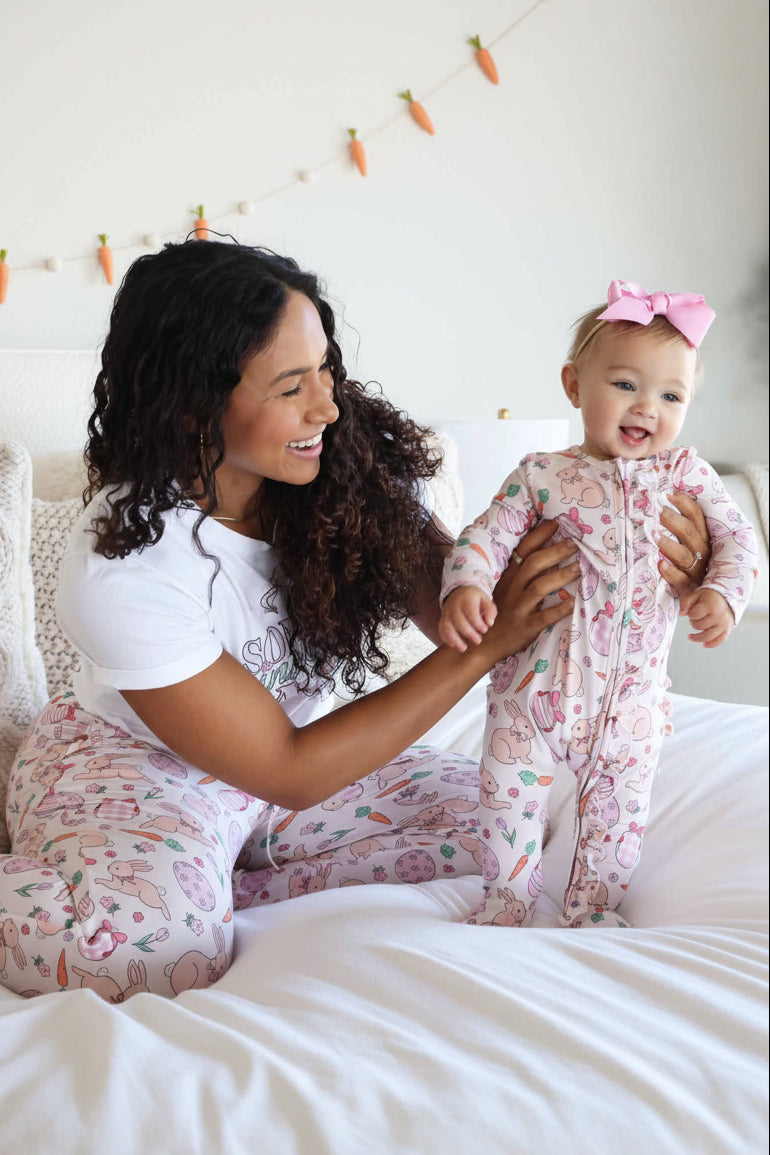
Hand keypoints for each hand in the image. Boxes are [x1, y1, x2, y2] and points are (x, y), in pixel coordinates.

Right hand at [439, 586, 496, 651]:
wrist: (460, 593)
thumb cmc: (475, 600)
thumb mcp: (486, 600)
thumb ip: (490, 611)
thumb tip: (490, 623)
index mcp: (466, 598)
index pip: (470, 611)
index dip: (477, 623)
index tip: (485, 630)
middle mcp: (454, 605)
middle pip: (458, 620)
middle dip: (468, 633)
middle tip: (478, 641)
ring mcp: (446, 612)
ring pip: (447, 626)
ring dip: (454, 639)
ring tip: (463, 648)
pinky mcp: (442, 619)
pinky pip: (441, 629)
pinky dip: (446, 638)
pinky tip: (454, 645)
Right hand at [481, 523, 579, 664]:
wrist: (483, 644)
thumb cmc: (497, 614)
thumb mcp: (503, 590)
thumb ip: (520, 574)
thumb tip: (546, 556)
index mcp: (508, 577)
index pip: (523, 550)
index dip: (539, 535)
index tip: (556, 523)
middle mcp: (512, 589)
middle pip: (534, 563)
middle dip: (556, 551)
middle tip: (573, 544)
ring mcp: (518, 607)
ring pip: (541, 586)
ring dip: (562, 575)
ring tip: (578, 568)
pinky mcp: (526, 626)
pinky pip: (546, 616)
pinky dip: (562, 608)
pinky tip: (574, 602)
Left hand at [657, 491, 710, 612]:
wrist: (700, 598)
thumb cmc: (688, 564)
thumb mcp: (688, 543)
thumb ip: (678, 526)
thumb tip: (659, 503)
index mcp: (702, 538)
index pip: (697, 516)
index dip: (685, 503)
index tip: (668, 494)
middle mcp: (702, 552)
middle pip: (690, 533)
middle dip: (674, 521)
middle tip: (658, 511)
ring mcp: (695, 571)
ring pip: (684, 555)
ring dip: (668, 544)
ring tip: (654, 535)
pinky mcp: (688, 588)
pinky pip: (680, 581)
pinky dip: (670, 573)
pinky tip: (660, 564)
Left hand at [687, 588, 734, 647]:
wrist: (725, 601)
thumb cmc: (708, 598)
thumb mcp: (696, 595)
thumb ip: (686, 602)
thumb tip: (681, 614)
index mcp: (710, 605)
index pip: (694, 615)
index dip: (690, 615)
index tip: (692, 612)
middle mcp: (718, 616)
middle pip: (699, 626)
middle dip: (693, 623)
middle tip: (695, 619)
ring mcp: (724, 624)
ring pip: (707, 636)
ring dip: (697, 638)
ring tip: (689, 636)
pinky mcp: (727, 630)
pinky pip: (719, 641)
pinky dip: (710, 645)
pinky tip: (703, 645)